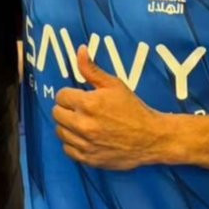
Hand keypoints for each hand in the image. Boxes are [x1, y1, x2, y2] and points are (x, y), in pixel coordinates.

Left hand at [52, 47, 166, 170]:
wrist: (151, 137)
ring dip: (68, 126)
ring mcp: (85, 144)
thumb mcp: (115, 84)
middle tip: (79, 109)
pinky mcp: (89, 159)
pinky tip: (84, 137)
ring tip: (82, 122)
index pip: (61, 96)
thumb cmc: (133, 108)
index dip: (69, 94)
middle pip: (56, 113)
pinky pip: (67, 150)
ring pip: (60, 132)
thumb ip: (92, 69)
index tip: (79, 96)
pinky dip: (73, 143)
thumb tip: (80, 50)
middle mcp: (83, 125)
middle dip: (66, 108)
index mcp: (89, 104)